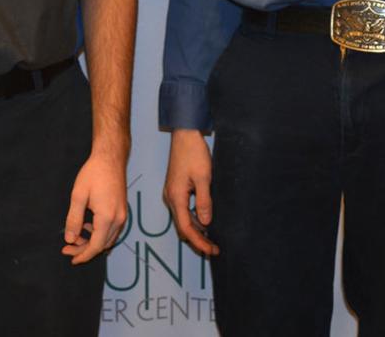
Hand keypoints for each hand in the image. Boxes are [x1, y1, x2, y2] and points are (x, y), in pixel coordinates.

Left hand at [62, 150, 127, 264]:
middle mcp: (119, 220)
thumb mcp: (78, 196)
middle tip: (67, 248)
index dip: (83, 255)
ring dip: (93, 242)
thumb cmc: (93, 174)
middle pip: (102, 245)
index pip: (96, 246)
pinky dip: (100, 234)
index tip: (71, 258)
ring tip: (75, 237)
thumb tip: (69, 239)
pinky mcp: (122, 211)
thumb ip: (74, 219)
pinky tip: (88, 227)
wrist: (111, 158)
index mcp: (107, 217)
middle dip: (85, 249)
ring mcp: (123, 216)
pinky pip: (112, 230)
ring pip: (108, 239)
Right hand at [164, 128, 217, 256]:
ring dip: (196, 231)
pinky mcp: (176, 189)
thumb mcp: (203, 178)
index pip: (186, 228)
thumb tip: (206, 223)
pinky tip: (205, 222)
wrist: (185, 135)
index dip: (199, 242)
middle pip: (183, 226)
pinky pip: (184, 210)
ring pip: (183, 219)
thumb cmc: (194, 154)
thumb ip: (204, 201)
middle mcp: (171, 197)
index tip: (211, 250)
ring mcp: (172, 193)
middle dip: (198, 240)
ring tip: (212, 240)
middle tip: (214, 249)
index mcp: (176, 196)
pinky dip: (193, 219)